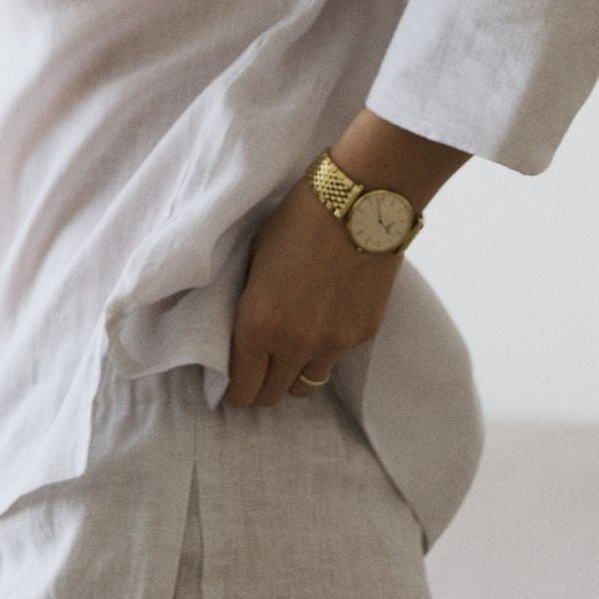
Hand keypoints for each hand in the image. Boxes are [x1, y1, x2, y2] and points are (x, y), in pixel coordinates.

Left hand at [223, 174, 401, 407]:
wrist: (362, 202)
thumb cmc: (298, 218)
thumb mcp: (255, 256)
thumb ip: (249, 300)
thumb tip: (242, 327)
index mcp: (258, 323)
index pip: (242, 388)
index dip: (234, 391)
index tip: (233, 383)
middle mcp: (295, 343)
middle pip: (273, 395)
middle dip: (261, 386)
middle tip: (259, 367)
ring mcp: (334, 343)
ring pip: (307, 384)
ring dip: (294, 372)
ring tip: (292, 346)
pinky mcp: (364, 333)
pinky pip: (337, 355)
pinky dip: (327, 346)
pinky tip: (327, 314)